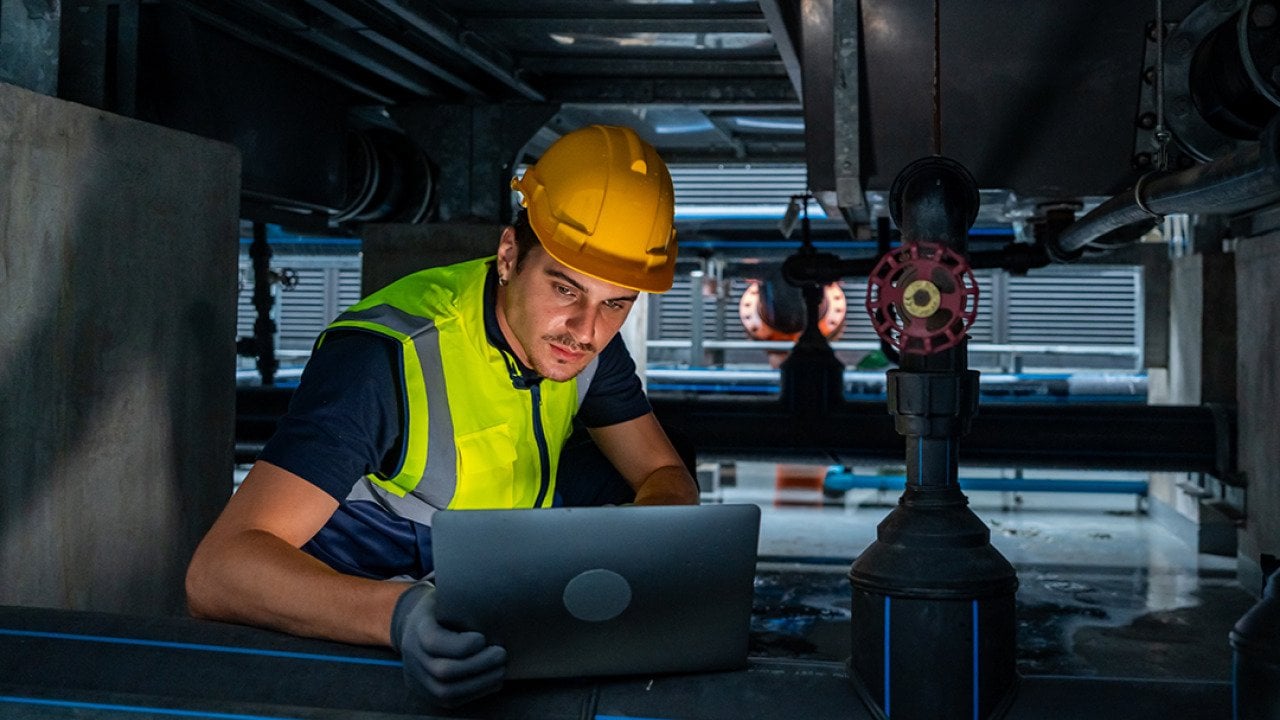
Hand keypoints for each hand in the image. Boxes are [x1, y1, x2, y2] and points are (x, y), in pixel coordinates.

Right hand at [390, 581, 506, 706]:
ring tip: (501, 670)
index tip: (482, 638)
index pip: (434, 642)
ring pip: (447, 691)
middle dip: (478, 665)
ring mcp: (418, 677)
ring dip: (480, 682)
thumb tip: (495, 581)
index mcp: (418, 628)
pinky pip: (450, 700)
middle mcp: (414, 656)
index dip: (461, 644)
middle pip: (443, 670)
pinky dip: (475, 692)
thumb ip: (462, 595)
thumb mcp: (444, 596)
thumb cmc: (439, 610)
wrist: (412, 629)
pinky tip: (493, 680)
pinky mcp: (427, 692)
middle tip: (502, 654)